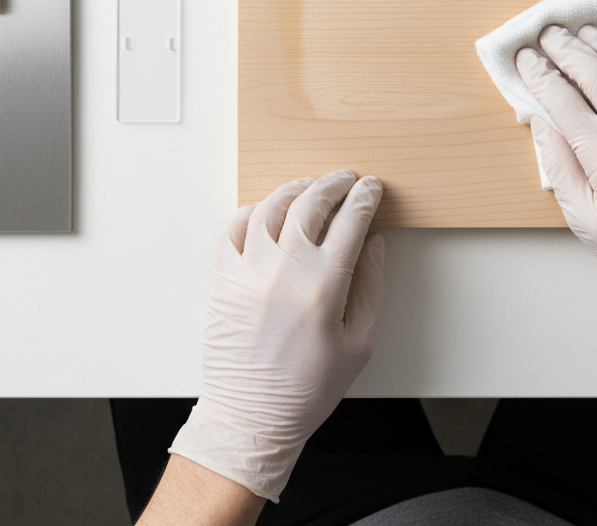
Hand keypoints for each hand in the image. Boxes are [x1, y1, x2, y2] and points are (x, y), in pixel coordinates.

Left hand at [169, 169, 384, 501]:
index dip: (365, 197)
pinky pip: (234, 227)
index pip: (350, 220)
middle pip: (311, 202)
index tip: (372, 188)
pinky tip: (266, 211)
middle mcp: (283, 269)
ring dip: (296, 189)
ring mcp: (248, 270)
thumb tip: (373, 245)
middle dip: (334, 184)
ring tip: (310, 187)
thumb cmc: (306, 389)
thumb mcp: (360, 343)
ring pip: (272, 206)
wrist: (251, 417)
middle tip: (346, 180)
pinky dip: (252, 210)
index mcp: (323, 286)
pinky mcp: (223, 278)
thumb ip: (370, 287)